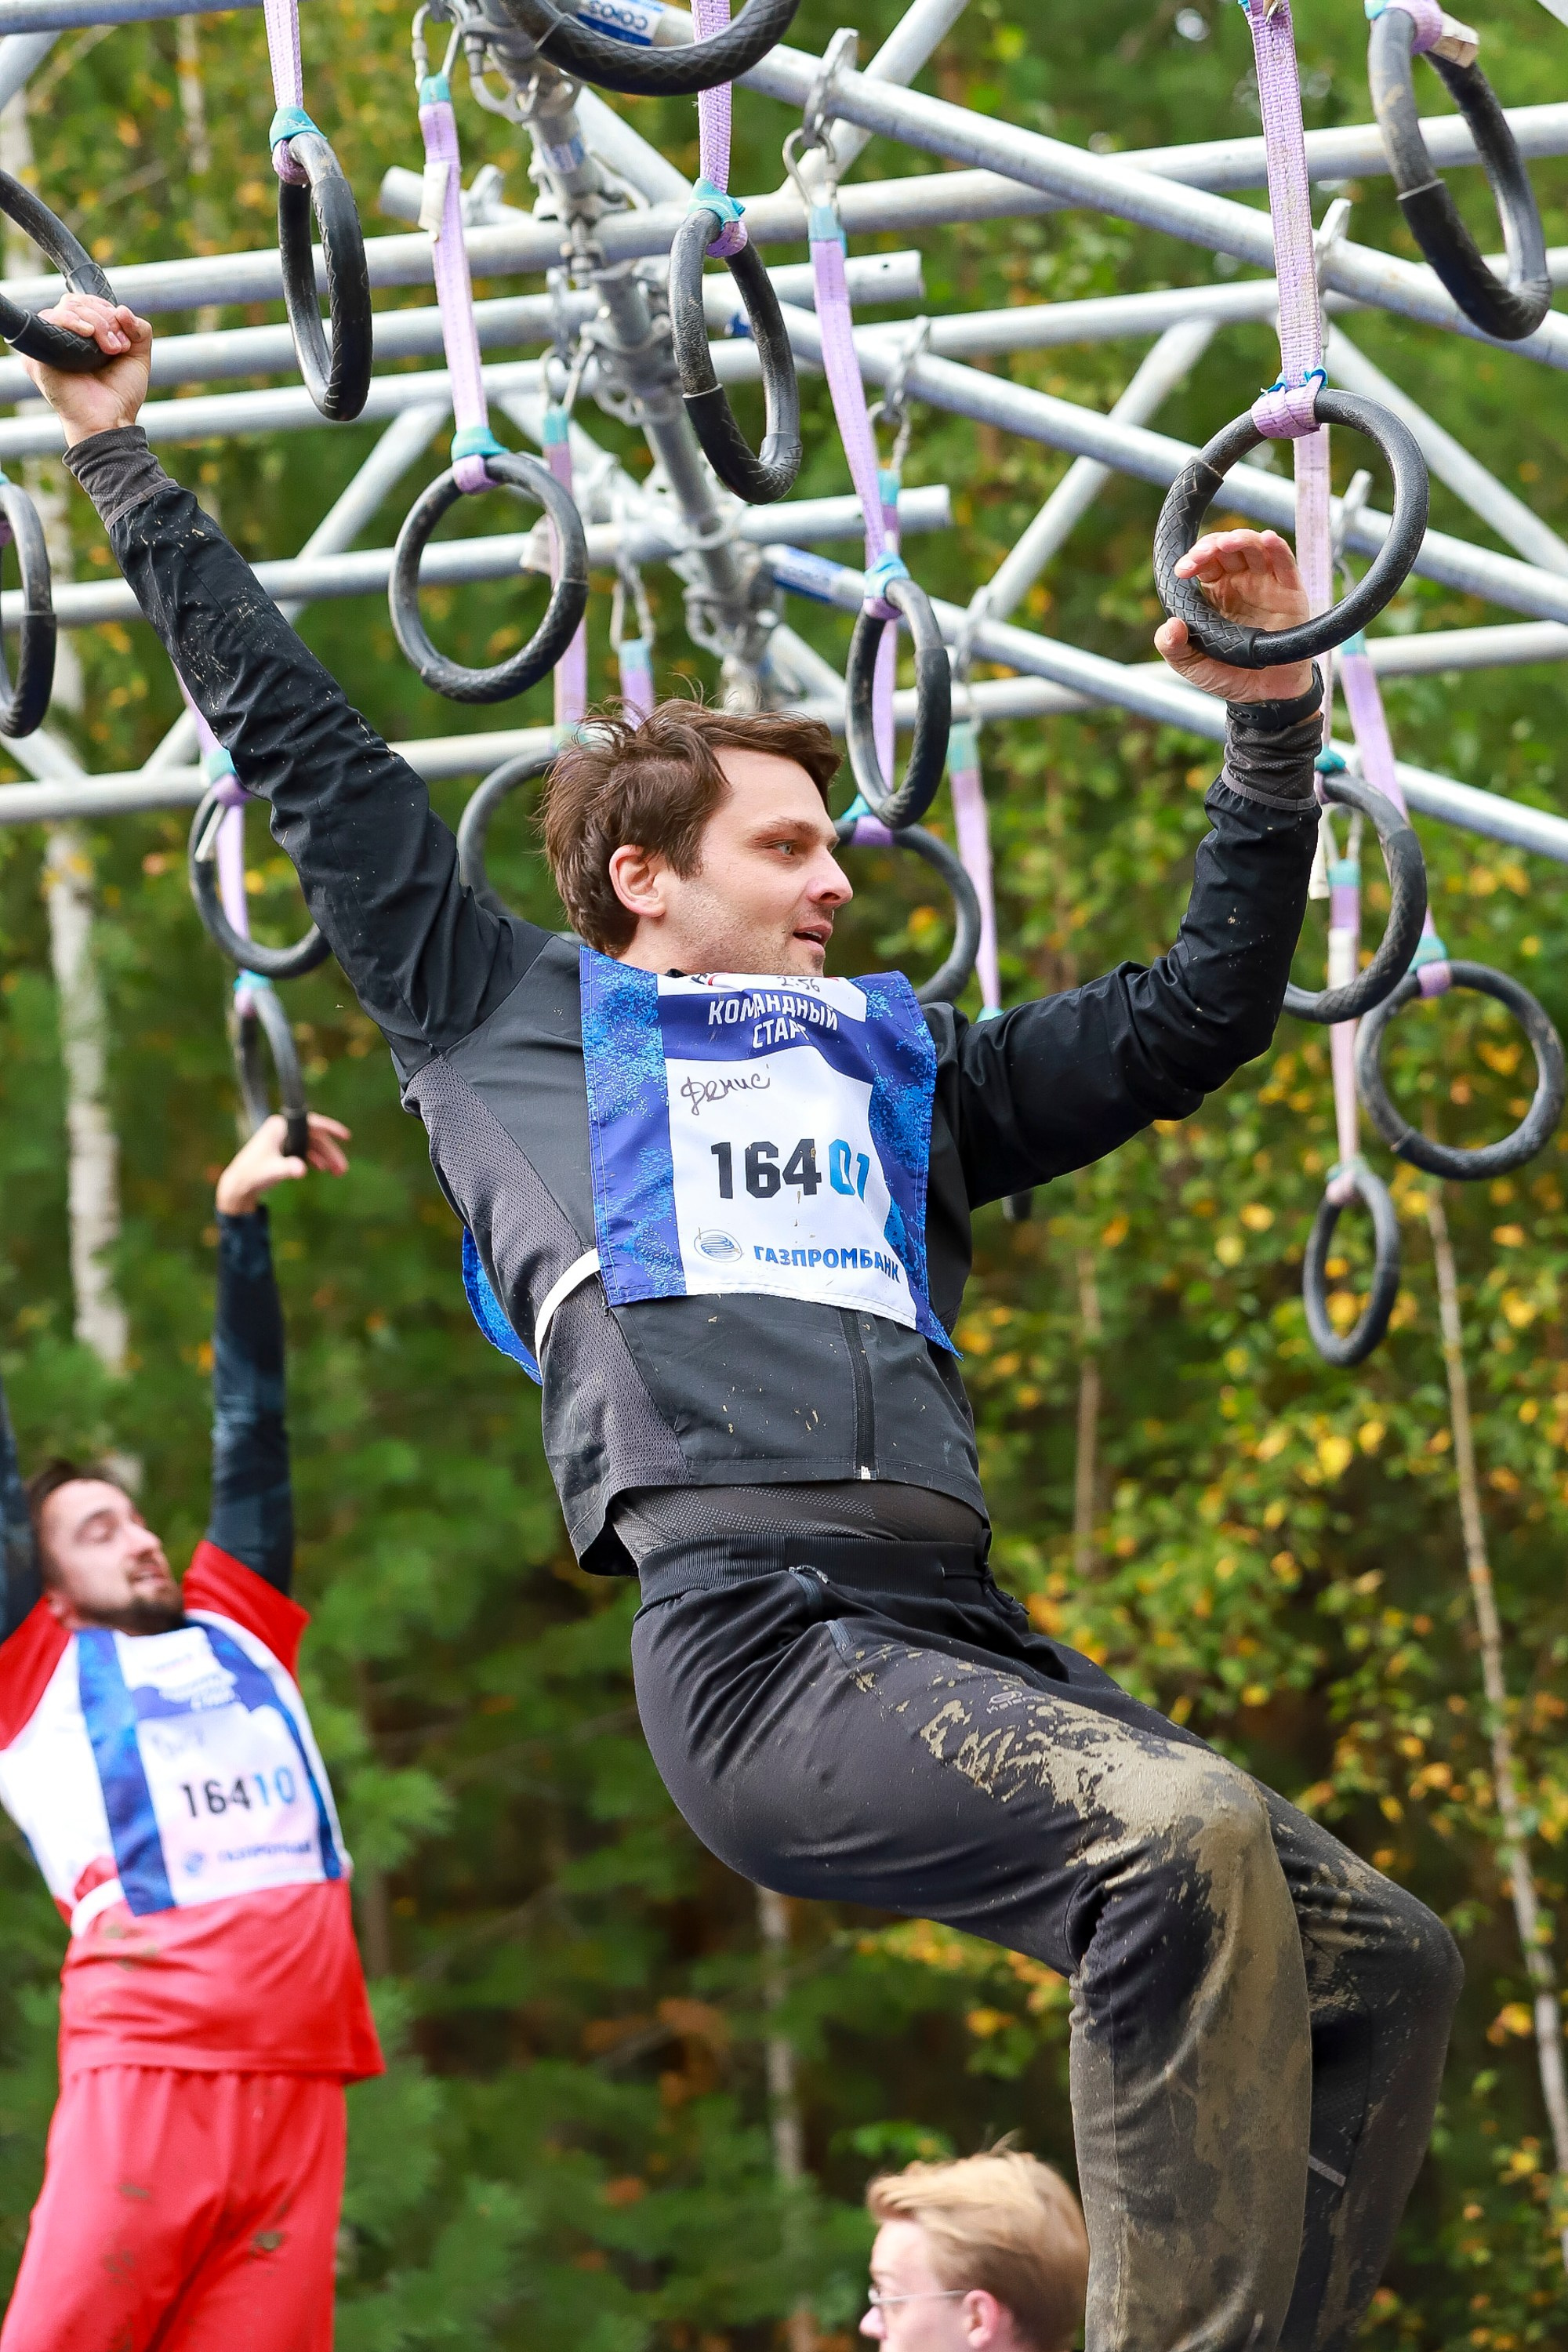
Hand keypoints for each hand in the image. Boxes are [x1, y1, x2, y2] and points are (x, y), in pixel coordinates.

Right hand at [17, 293, 151, 446]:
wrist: (110, 420)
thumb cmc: (120, 394)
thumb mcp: (138, 357)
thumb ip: (139, 329)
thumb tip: (123, 309)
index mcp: (81, 335)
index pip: (86, 302)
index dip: (107, 310)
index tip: (124, 335)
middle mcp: (63, 337)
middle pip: (76, 302)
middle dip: (104, 318)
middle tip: (119, 346)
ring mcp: (49, 344)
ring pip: (67, 308)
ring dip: (96, 323)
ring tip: (111, 349)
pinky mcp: (38, 353)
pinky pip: (50, 320)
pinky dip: (72, 321)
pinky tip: (88, 333)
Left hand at [215, 1114, 350, 1216]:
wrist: (239, 1185)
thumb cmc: (253, 1175)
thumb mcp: (272, 1171)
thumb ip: (287, 1168)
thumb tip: (301, 1170)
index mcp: (279, 1126)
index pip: (310, 1123)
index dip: (330, 1128)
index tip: (346, 1136)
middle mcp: (283, 1129)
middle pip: (314, 1137)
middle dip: (330, 1152)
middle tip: (343, 1168)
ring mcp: (284, 1139)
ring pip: (312, 1145)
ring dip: (326, 1158)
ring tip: (338, 1172)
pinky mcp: (284, 1149)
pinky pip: (306, 1151)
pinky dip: (316, 1159)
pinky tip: (324, 1169)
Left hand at [1154, 529, 1314, 703]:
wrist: (1264, 697)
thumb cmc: (1229, 676)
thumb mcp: (1192, 666)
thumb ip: (1174, 648)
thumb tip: (1169, 627)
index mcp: (1216, 592)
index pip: (1205, 562)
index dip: (1194, 558)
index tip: (1183, 570)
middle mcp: (1241, 582)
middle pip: (1228, 549)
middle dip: (1213, 545)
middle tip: (1203, 554)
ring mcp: (1267, 584)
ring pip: (1255, 548)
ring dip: (1242, 539)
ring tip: (1229, 543)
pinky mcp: (1291, 592)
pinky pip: (1285, 564)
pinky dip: (1277, 548)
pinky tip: (1267, 539)